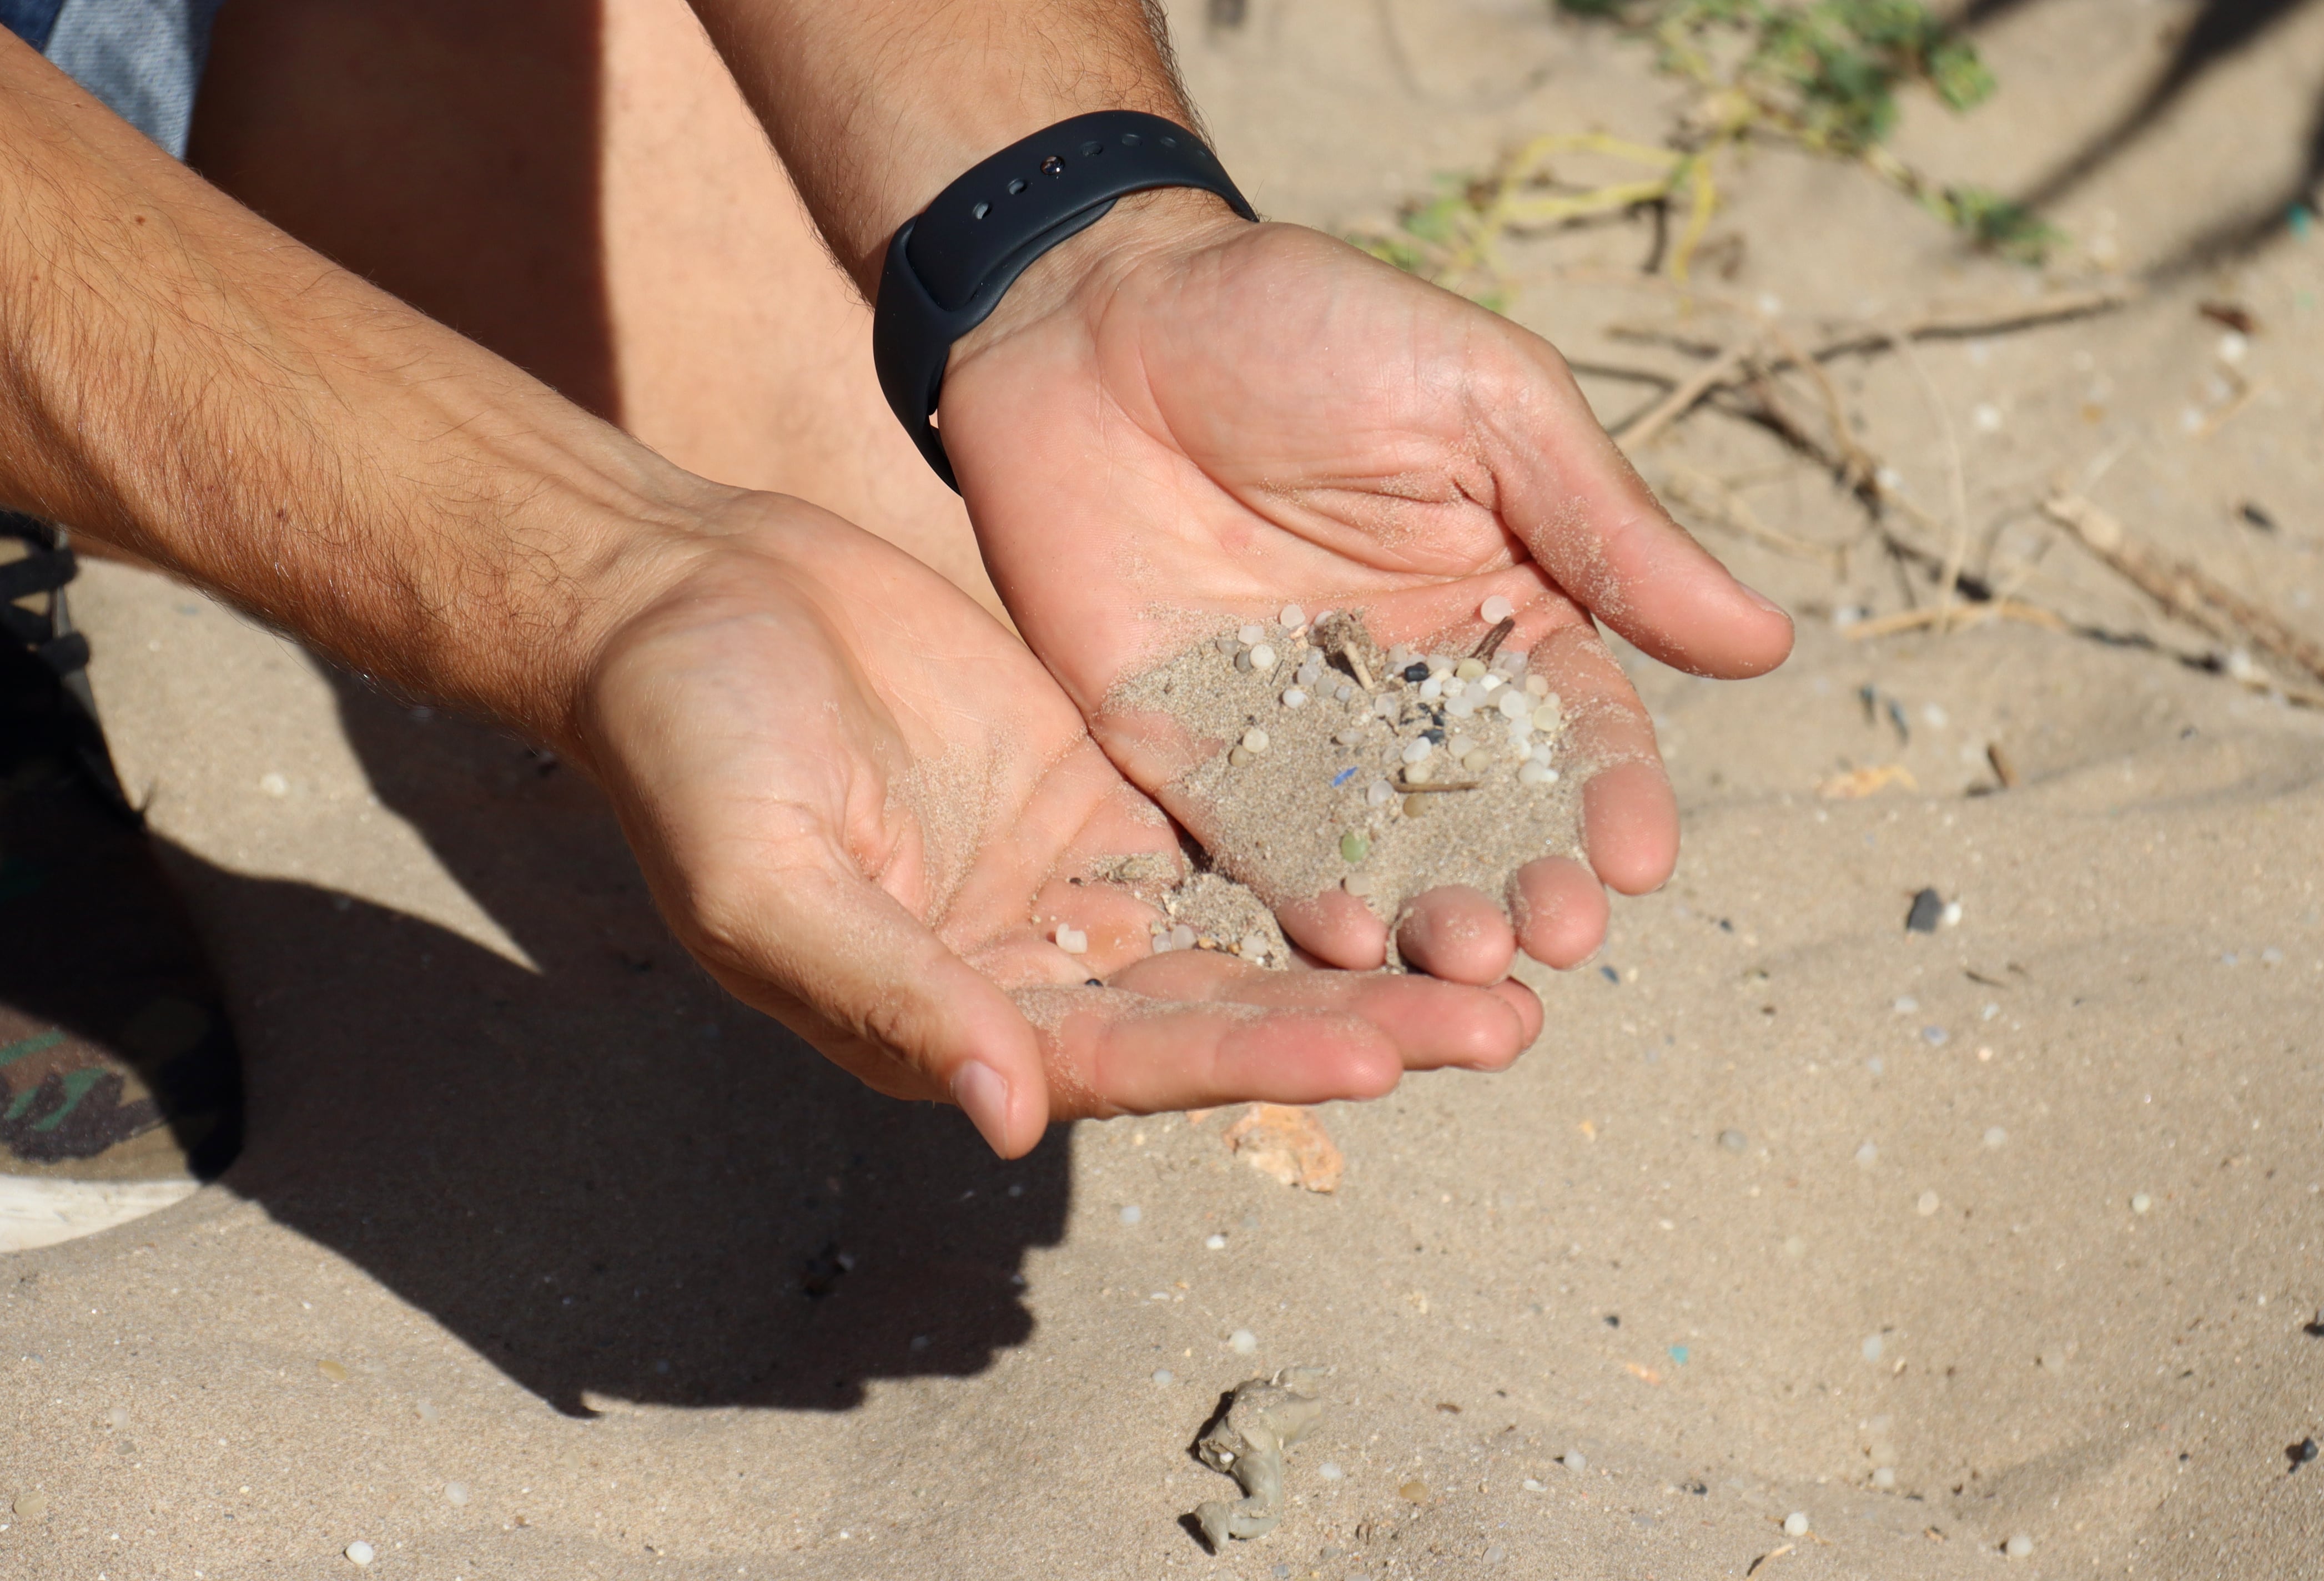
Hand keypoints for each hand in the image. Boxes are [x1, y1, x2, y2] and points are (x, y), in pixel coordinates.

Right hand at [573, 492, 1539, 1156]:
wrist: (678, 601)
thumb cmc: (687, 748)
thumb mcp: (766, 876)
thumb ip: (885, 991)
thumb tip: (1006, 1112)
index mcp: (952, 1021)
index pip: (1129, 1060)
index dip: (1254, 1063)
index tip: (1380, 1057)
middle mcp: (1029, 970)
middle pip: (1218, 1012)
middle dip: (1357, 1024)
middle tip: (1506, 1022)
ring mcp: (1070, 878)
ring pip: (1243, 930)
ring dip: (1366, 947)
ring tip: (1508, 949)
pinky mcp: (1097, 787)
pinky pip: (1224, 828)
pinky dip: (1318, 841)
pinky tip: (1422, 836)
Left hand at [938, 199, 1794, 980]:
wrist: (1100, 311)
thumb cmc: (1308, 325)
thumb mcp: (1484, 403)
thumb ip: (1606, 529)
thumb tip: (1766, 643)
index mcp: (1501, 607)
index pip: (1578, 729)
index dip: (1613, 796)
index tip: (1637, 860)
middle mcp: (1404, 690)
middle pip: (1481, 814)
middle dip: (1523, 882)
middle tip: (1551, 941)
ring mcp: (1291, 729)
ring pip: (1375, 849)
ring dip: (1423, 915)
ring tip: (1461, 962)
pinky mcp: (1184, 746)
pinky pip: (1243, 839)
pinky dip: (1290, 893)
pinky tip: (1337, 941)